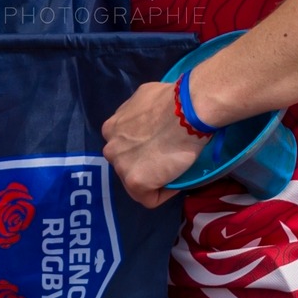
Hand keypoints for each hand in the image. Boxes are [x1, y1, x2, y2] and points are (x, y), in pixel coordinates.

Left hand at [101, 81, 206, 207]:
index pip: (125, 147)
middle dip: (145, 164)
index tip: (161, 147)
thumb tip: (151, 118)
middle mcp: (110, 148)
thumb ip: (139, 114)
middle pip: (128, 165)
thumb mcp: (145, 99)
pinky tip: (176, 182)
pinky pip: (149, 198)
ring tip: (174, 170)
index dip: (144, 150)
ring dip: (154, 179)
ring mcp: (120, 166)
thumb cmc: (172, 101)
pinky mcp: (135, 182)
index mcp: (110, 129)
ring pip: (136, 182)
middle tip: (167, 158)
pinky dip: (163, 193)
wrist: (187, 111)